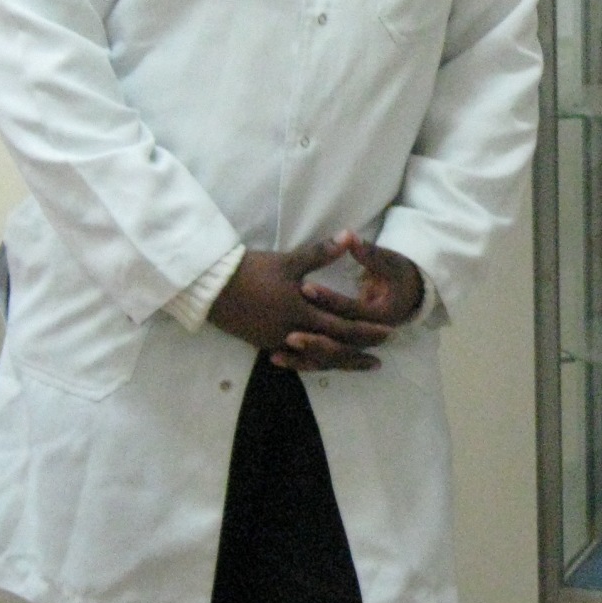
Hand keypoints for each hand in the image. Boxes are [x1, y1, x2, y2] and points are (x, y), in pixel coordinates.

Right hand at [207, 239, 396, 371]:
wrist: (212, 287)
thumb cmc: (251, 271)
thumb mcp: (289, 261)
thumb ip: (321, 253)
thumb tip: (350, 236)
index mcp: (302, 310)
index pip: (343, 326)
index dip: (367, 331)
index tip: (388, 334)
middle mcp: (293, 331)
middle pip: (333, 348)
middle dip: (357, 354)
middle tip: (379, 361)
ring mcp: (277, 341)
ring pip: (314, 358)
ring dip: (338, 362)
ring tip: (356, 366)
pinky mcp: (264, 343)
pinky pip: (295, 358)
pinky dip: (311, 361)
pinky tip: (320, 364)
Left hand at [280, 230, 425, 371]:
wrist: (410, 293)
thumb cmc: (399, 275)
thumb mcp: (389, 262)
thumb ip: (369, 252)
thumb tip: (349, 236)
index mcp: (383, 314)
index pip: (350, 309)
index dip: (328, 299)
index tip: (303, 287)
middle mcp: (371, 335)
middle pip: (339, 339)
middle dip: (314, 337)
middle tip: (287, 331)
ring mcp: (358, 344)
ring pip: (330, 357)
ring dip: (306, 353)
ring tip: (279, 349)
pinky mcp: (347, 347)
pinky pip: (323, 360)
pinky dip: (301, 361)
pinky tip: (276, 358)